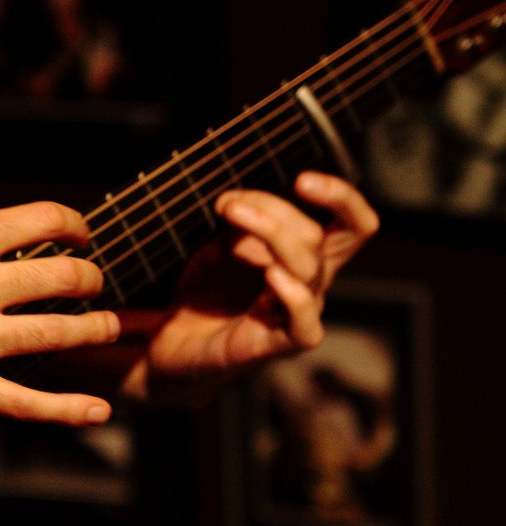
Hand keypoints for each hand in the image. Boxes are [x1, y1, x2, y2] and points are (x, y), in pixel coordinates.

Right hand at [0, 144, 117, 425]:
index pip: (44, 221)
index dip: (74, 223)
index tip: (81, 233)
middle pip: (62, 278)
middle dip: (90, 279)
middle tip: (94, 284)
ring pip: (57, 336)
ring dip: (95, 330)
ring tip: (109, 328)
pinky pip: (24, 404)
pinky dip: (67, 409)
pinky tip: (100, 410)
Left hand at [120, 172, 377, 403]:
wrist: (174, 343)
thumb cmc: (203, 293)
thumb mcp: (219, 245)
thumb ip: (239, 224)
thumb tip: (243, 205)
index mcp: (305, 257)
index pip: (351, 225)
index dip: (342, 197)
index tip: (302, 180)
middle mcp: (310, 285)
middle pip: (323, 239)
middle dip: (278, 211)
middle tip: (231, 203)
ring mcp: (297, 315)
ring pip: (308, 268)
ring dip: (270, 232)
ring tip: (232, 215)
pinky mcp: (278, 345)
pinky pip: (305, 324)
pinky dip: (293, 296)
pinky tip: (271, 276)